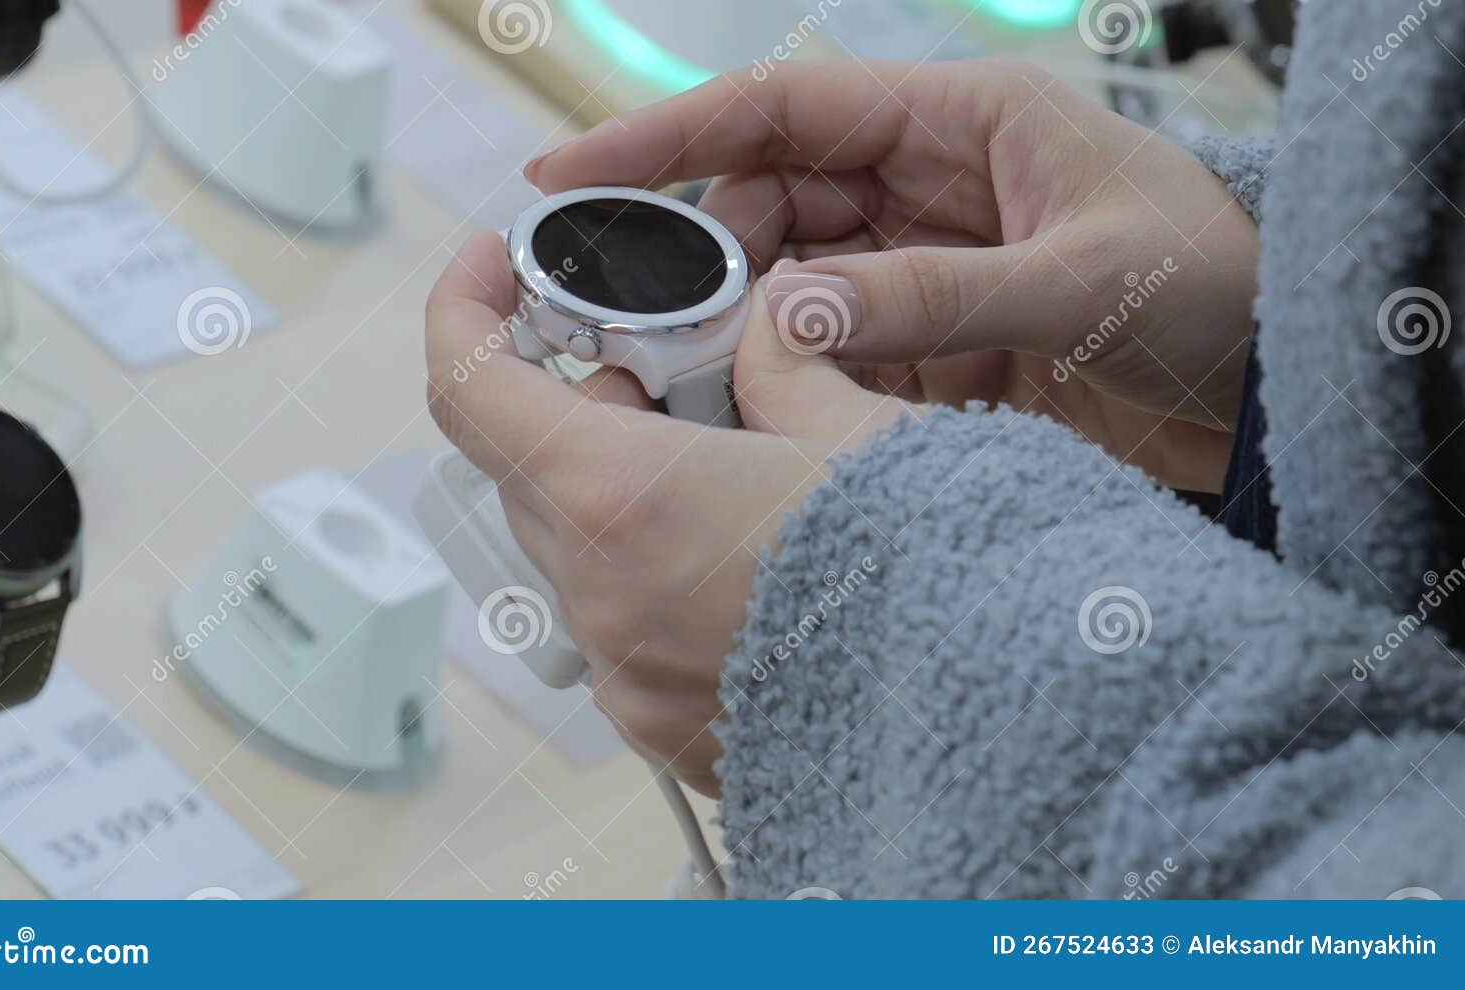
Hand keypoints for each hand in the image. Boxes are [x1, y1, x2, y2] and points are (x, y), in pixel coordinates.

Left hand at [426, 234, 907, 796]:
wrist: (1005, 717)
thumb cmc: (940, 570)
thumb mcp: (862, 423)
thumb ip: (785, 360)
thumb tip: (766, 329)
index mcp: (623, 501)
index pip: (468, 386)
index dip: (465, 305)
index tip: (494, 266)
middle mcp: (600, 599)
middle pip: (531, 467)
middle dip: (587, 403)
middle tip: (684, 370)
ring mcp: (626, 675)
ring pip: (580, 547)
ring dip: (630, 491)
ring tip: (745, 470)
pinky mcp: (662, 726)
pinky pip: (624, 623)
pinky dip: (660, 572)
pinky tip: (757, 559)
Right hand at [528, 59, 1260, 491]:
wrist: (1276, 392)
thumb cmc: (1216, 291)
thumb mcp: (1082, 284)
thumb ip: (934, 298)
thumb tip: (789, 317)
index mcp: (962, 123)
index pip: (782, 108)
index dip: (667, 135)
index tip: (569, 178)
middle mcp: (927, 184)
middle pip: (767, 201)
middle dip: (701, 259)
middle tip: (647, 328)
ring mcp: (922, 266)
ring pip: (788, 285)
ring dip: (744, 332)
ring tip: (711, 385)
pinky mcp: (928, 342)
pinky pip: (831, 351)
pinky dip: (796, 382)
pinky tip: (775, 416)